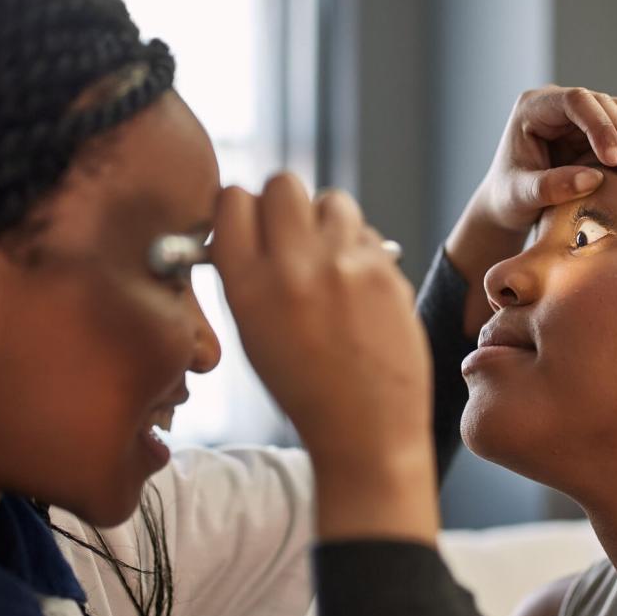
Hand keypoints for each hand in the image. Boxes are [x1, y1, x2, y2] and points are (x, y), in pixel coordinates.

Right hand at [210, 174, 437, 542]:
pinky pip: (365, 232)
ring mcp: (342, 265)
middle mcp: (291, 267)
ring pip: (330, 199)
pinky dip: (359, 249)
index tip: (251, 221)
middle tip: (293, 235)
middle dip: (285, 204)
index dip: (242, 207)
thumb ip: (246, 274)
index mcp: (246, 286)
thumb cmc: (306, 389)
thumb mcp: (253, 334)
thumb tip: (249, 222)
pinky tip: (358, 286)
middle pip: (283, 183)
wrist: (366, 431)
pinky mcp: (384, 270)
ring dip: (327, 220)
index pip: (232, 200)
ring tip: (329, 260)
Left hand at [448, 86, 616, 335]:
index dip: (600, 125)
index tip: (614, 159)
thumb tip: (592, 179)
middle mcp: (557, 104)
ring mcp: (577, 116)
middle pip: (603, 105)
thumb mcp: (520, 197)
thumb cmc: (507, 199)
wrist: (509, 206)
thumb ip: (550, 187)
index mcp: (533, 108)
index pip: (575, 101)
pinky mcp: (593, 130)